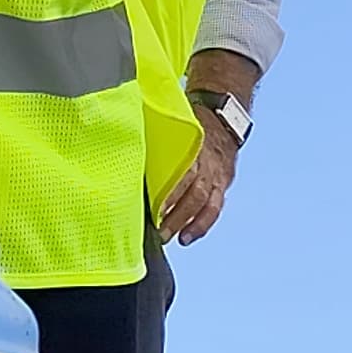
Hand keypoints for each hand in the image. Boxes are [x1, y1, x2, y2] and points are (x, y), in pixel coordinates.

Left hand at [161, 111, 238, 244]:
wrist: (224, 114)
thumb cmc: (190, 121)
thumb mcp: (174, 123)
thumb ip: (157, 139)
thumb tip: (127, 147)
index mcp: (194, 145)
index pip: (184, 171)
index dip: (171, 192)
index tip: (155, 207)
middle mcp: (208, 163)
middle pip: (194, 192)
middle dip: (176, 215)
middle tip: (158, 231)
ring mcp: (217, 175)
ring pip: (205, 203)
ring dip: (188, 223)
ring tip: (173, 238)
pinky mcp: (222, 184)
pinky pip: (215, 208)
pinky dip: (202, 225)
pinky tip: (188, 237)